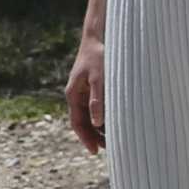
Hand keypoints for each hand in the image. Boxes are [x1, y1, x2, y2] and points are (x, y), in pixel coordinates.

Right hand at [64, 36, 106, 154]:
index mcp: (73, 94)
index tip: (95, 151)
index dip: (85, 138)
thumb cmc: (99, 55)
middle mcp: (76, 95)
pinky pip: (95, 107)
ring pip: (89, 116)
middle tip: (108, 149)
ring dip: (98, 128)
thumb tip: (97, 122)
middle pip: (82, 122)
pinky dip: (103, 117)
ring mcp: (83, 91)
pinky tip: (114, 121)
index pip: (77, 123)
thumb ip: (98, 100)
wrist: (99, 37)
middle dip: (93, 136)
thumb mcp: (100, 78)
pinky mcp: (92, 87)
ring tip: (112, 139)